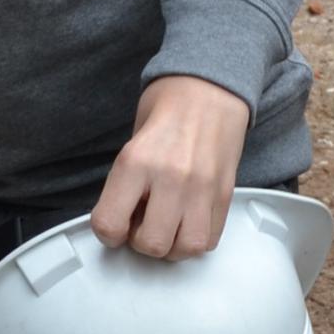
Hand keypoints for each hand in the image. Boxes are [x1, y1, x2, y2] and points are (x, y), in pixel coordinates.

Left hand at [91, 75, 249, 259]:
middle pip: (151, 244)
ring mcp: (202, 188)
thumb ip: (125, 182)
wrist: (211, 85)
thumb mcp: (132, 139)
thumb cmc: (169, 105)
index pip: (109, 224)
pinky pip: (210, 239)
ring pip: (185, 248)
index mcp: (136, 161)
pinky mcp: (225, 194)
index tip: (114, 226)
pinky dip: (196, 238)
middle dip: (141, 241)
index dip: (108, 232)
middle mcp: (170, 178)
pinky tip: (188, 220)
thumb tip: (122, 219)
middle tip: (142, 223)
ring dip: (172, 245)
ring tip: (168, 226)